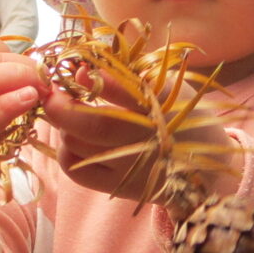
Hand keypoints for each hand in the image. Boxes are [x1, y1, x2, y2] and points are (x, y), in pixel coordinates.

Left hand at [44, 74, 235, 209]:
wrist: (205, 171)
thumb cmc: (184, 118)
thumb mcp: (173, 87)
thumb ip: (135, 73)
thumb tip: (85, 65)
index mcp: (167, 108)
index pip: (134, 93)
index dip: (104, 80)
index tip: (80, 67)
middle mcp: (148, 140)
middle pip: (96, 126)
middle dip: (63, 106)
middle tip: (48, 91)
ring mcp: (131, 167)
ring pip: (80, 145)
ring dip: (63, 125)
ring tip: (66, 110)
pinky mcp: (117, 187)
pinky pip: (76, 170)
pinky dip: (65, 150)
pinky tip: (70, 137)